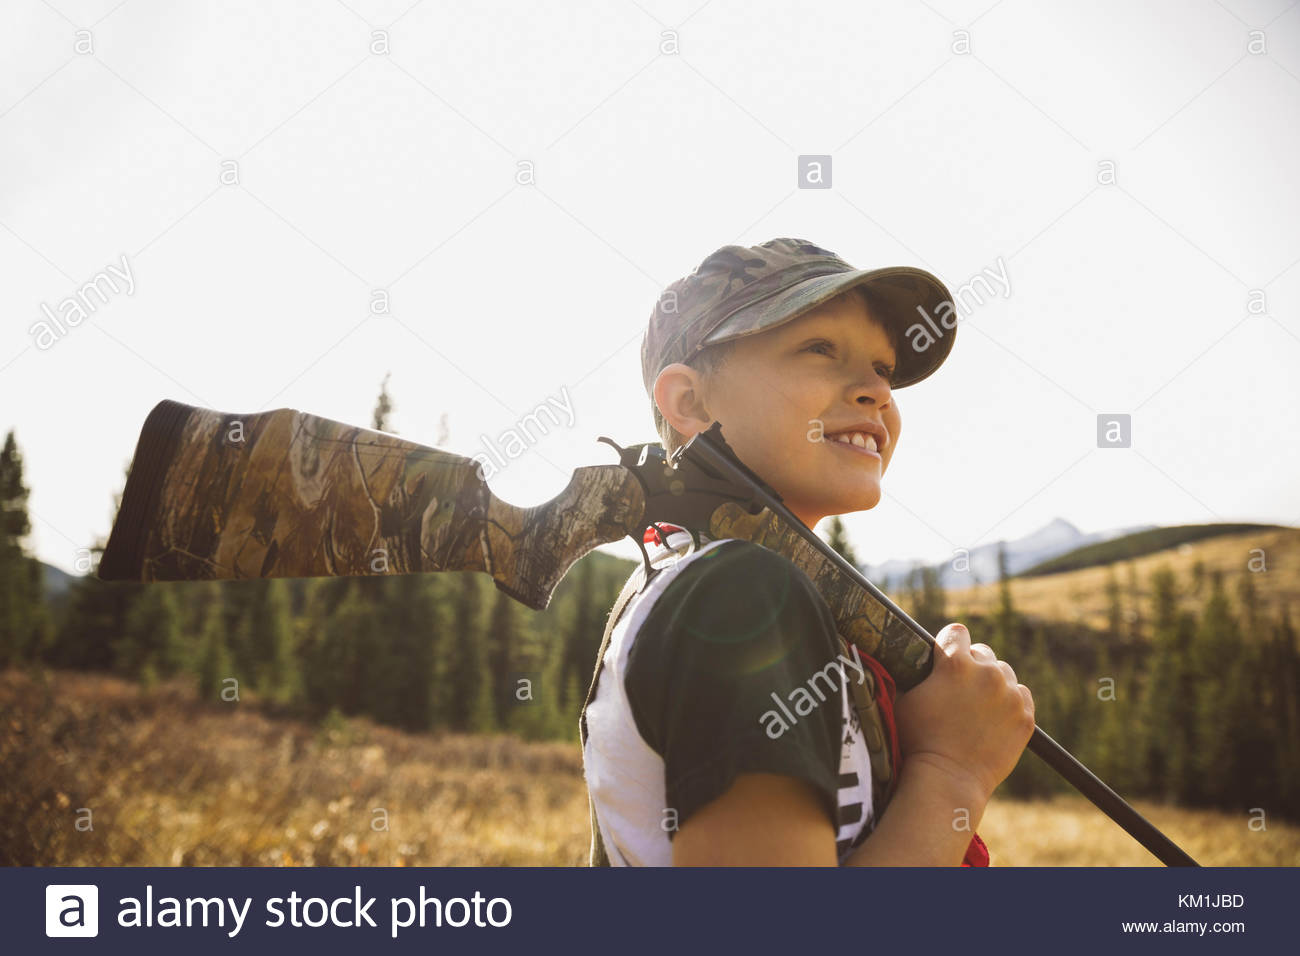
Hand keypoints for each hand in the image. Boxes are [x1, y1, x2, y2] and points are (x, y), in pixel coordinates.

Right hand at [893, 622, 1034, 802]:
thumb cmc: (918, 739)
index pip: (956, 632)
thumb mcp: (906, 698)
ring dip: (992, 682)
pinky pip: (1021, 694)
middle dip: (971, 665)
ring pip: (1003, 672)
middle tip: (959, 690)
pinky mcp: (1025, 716)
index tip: (944, 657)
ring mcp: (1010, 695)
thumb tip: (913, 659)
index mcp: (955, 664)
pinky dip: (1010, 701)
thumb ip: (915, 673)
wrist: (948, 778)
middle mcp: (987, 673)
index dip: (948, 643)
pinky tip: (994, 716)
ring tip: (978, 705)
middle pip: (982, 651)